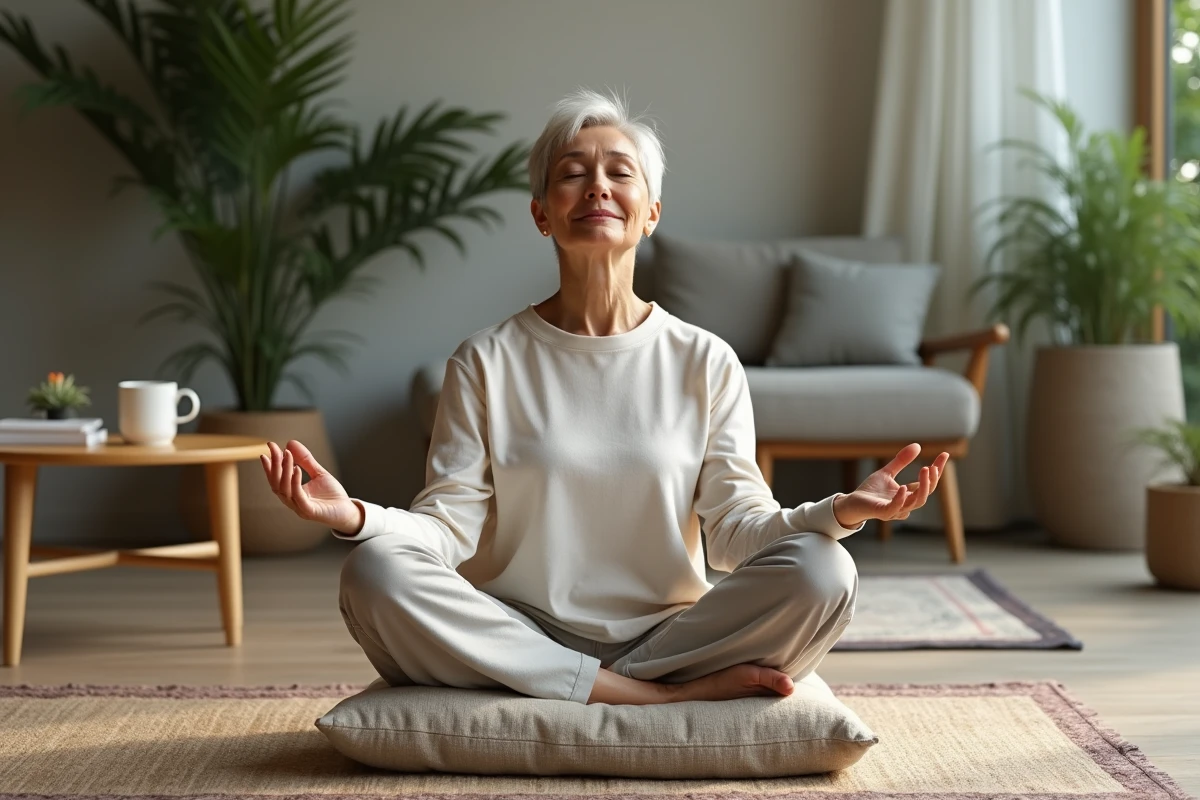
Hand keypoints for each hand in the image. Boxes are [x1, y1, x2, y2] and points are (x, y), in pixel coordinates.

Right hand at [260, 440, 360, 532]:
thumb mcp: (318, 473)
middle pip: (276, 484)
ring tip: (286, 454)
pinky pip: (298, 496)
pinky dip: (295, 482)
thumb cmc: (333, 495)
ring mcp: (300, 508)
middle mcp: (293, 502)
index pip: (276, 479)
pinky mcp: (310, 512)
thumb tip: (290, 443)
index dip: (270, 465)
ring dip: (284, 470)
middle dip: (274, 465)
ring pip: (285, 489)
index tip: (267, 448)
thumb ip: (305, 460)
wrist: (348, 512)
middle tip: (273, 448)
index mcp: (292, 494)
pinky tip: (296, 468)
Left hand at [832, 443, 948, 528]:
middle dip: (932, 480)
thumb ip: (901, 461)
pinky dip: (901, 498)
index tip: (944, 454)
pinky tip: (903, 486)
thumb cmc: (870, 490)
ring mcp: (896, 510)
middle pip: (926, 494)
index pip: (928, 483)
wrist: (852, 503)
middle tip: (932, 466)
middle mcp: (905, 504)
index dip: (937, 470)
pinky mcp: (883, 513)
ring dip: (923, 486)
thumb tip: (918, 445)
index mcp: (908, 495)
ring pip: (917, 502)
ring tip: (925, 469)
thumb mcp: (887, 472)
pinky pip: (896, 508)